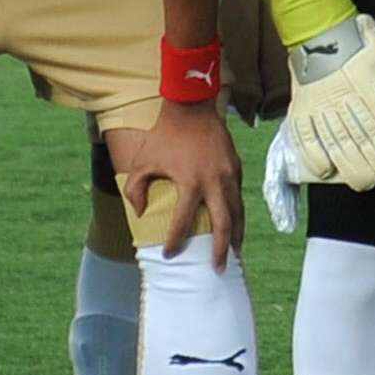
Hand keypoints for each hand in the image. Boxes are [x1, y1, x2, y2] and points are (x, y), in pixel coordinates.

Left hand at [106, 101, 244, 268]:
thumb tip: (140, 212)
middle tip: (218, 268)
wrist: (192, 106)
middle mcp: (215, 182)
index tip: (170, 255)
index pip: (183, 222)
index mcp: (191, 182)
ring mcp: (229, 174)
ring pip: (238, 213)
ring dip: (236, 235)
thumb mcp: (143, 161)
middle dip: (221, 250)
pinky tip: (235, 224)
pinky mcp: (236, 167)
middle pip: (223, 225)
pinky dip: (238, 214)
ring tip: (234, 253)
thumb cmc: (165, 134)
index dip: (175, 241)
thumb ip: (135, 188)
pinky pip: (239, 197)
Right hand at [284, 15, 374, 190]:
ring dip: (354, 168)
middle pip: (367, 136)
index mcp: (369, 79)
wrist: (314, 32)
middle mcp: (346, 94)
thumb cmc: (355, 43)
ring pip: (338, 144)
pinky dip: (315, 157)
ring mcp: (320, 104)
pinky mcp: (300, 111)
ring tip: (368, 182)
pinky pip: (305, 138)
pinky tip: (327, 171)